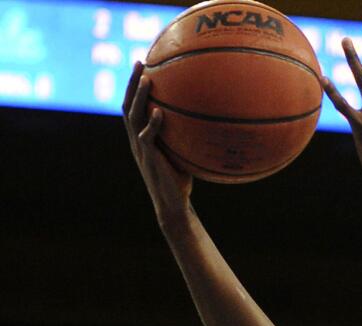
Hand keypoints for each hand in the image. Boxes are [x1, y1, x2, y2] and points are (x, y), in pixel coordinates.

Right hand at [122, 61, 192, 222]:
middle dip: (132, 82)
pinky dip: (152, 125)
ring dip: (139, 97)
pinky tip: (159, 113)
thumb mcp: (183, 152)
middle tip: (140, 62)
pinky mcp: (149, 158)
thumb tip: (210, 117)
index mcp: (141, 136)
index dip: (134, 85)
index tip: (143, 65)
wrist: (173, 204)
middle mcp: (136, 139)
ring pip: (134, 117)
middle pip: (128, 104)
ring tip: (148, 80)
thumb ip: (186, 135)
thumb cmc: (181, 179)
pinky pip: (147, 138)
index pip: (133, 105)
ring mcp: (140, 148)